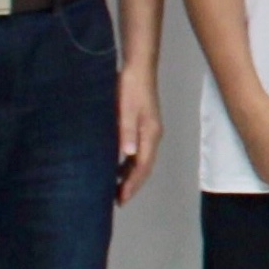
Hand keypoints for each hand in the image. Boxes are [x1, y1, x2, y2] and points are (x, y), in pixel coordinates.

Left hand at [114, 64, 163, 205]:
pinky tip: (117, 166)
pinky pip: (137, 152)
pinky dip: (128, 163)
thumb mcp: (125, 110)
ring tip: (116, 188)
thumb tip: (127, 156)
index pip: (142, 167)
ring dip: (130, 175)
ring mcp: (148, 131)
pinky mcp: (142, 126)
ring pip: (140, 160)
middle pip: (144, 167)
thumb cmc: (131, 88)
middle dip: (132, 185)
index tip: (120, 199)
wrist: (138, 68)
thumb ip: (126, 132)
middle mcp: (152, 136)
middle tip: (118, 200)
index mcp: (150, 134)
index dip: (132, 184)